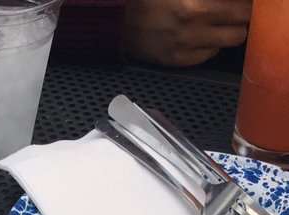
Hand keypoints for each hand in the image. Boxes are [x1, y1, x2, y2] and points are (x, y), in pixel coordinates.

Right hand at [123, 0, 251, 66]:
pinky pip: (210, 54)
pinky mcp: (180, 60)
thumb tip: (233, 3)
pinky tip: (199, 34)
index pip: (242, 6)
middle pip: (242, 24)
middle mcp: (193, 23)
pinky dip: (210, 44)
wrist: (119, 20)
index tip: (242, 3)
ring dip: (229, 30)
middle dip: (241, 15)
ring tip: (216, 21)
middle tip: (234, 9)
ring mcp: (187, 45)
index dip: (245, 3)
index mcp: (196, 2)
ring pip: (231, 40)